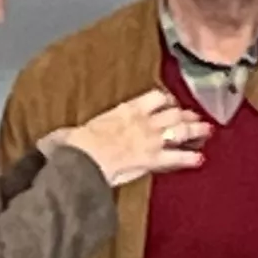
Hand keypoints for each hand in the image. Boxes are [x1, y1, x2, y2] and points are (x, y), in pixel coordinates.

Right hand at [54, 91, 210, 188]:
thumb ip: (67, 135)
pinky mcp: (152, 159)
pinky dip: (189, 158)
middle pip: (172, 113)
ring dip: (196, 130)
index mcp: (124, 110)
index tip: (170, 102)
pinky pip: (177, 157)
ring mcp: (150, 140)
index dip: (165, 99)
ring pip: (180, 131)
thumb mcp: (68, 134)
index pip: (153, 97)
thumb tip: (50, 140)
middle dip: (187, 114)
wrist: (82, 160)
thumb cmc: (74, 147)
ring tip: (207, 131)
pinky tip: (200, 159)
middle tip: (197, 116)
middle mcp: (142, 121)